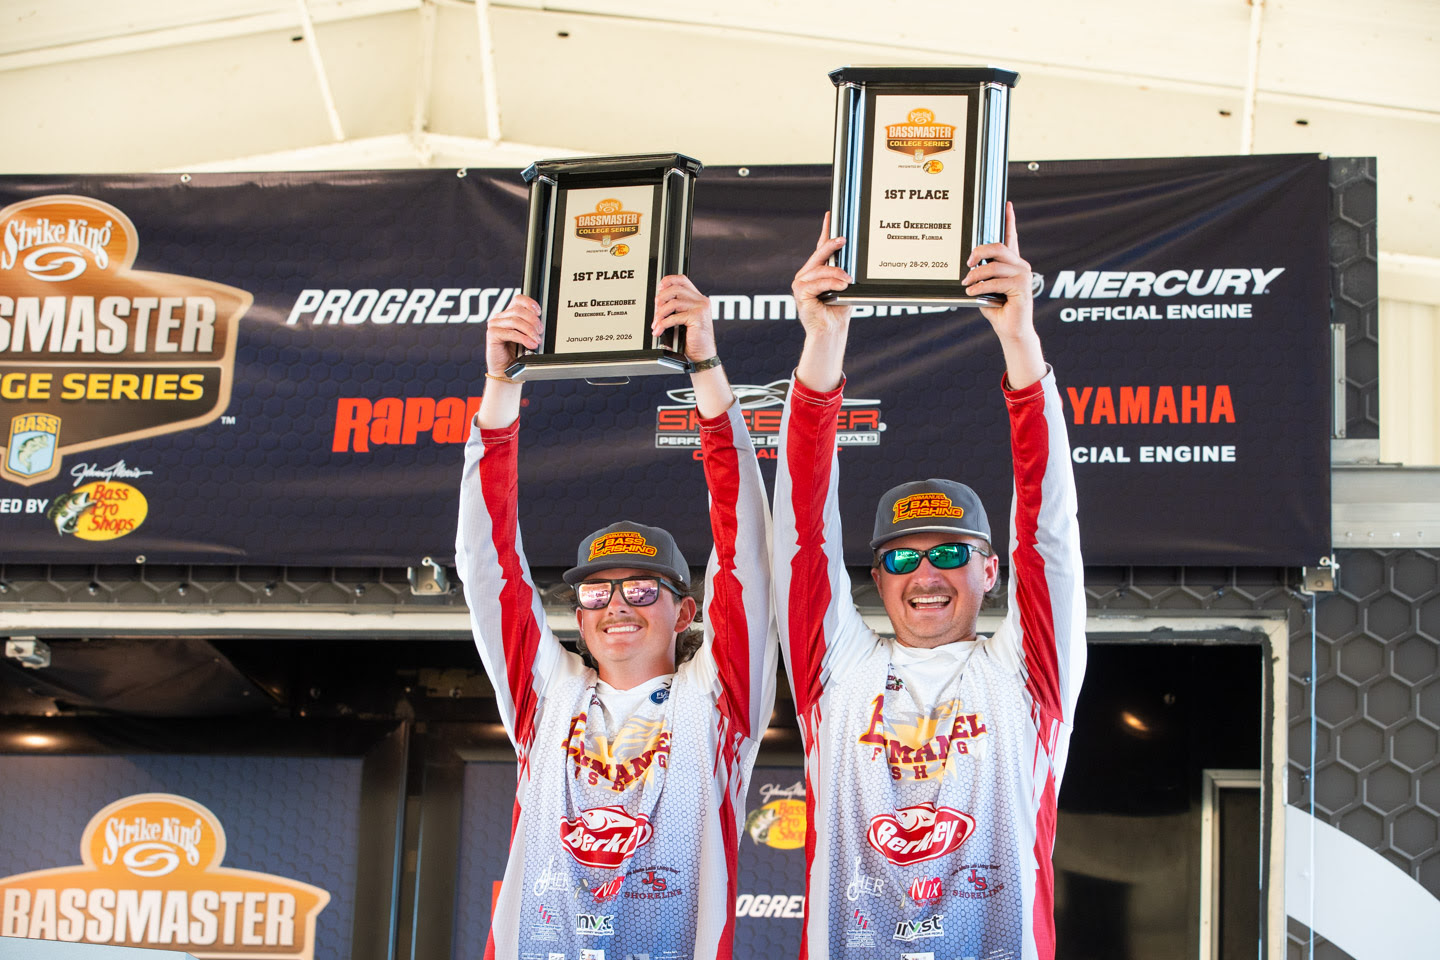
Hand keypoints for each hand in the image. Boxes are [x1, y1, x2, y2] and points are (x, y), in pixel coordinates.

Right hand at [486, 295, 541, 376]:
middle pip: (518, 310)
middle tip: (540, 331)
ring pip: (515, 321)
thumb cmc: (516, 354)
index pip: (518, 299)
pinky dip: (523, 338)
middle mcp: (500, 317)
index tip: (539, 312)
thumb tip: (542, 322)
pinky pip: (510, 332)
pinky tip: (530, 344)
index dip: (530, 303)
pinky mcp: (492, 334)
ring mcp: (495, 325)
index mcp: (509, 314)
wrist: (506, 371)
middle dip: (533, 321)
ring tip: (537, 340)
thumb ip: (531, 327)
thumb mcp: (526, 337)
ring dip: (529, 330)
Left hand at [652, 275, 716, 361]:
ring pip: (673, 302)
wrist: (702, 356)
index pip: (682, 280)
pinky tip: (659, 330)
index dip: (668, 280)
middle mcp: (701, 301)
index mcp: (698, 299)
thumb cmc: (693, 340)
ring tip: (656, 324)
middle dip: (660, 300)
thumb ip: (676, 308)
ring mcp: (701, 308)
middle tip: (655, 313)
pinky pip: (674, 317)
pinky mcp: (698, 317)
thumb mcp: (683, 320)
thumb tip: (658, 301)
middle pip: (675, 289)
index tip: (659, 288)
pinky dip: (663, 324)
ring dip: (660, 314)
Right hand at [792, 213, 852, 337]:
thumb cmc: (838, 311)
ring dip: (837, 273)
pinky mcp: (800, 294)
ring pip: (820, 270)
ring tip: (848, 280)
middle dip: (831, 245)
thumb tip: (852, 260)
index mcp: (816, 272)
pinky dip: (832, 284)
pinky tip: (842, 287)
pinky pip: (818, 283)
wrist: (831, 331)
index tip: (831, 215)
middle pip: (818, 255)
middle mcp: (805, 276)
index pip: (820, 248)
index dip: (825, 231)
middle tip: (844, 239)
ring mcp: (801, 284)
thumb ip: (844, 273)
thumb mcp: (844, 287)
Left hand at [964, 203, 1043, 388]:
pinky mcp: (1022, 287)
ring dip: (976, 275)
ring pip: (995, 265)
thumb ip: (982, 274)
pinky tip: (972, 292)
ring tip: (967, 283)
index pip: (1011, 237)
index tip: (1007, 204)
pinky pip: (996, 282)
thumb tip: (968, 266)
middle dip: (979, 252)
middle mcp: (1021, 266)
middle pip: (999, 247)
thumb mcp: (987, 288)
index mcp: (1013, 264)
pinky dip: (980, 287)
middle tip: (968, 262)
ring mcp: (1023, 275)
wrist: (1012, 330)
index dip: (1010, 220)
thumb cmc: (998, 309)